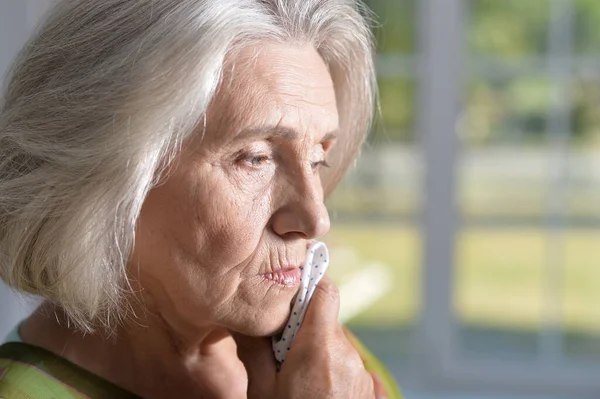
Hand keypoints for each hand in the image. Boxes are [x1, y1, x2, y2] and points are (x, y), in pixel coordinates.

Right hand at [235, 275, 381, 397]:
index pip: (324, 290)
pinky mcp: (369, 391)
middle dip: (303, 329)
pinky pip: (348, 366)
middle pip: (325, 321)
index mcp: (319, 348)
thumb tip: (248, 315)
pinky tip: (315, 394)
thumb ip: (255, 347)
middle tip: (281, 354)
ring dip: (317, 352)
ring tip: (297, 382)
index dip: (308, 284)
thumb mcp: (261, 390)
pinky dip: (331, 371)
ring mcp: (361, 375)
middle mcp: (347, 355)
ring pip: (336, 345)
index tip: (291, 292)